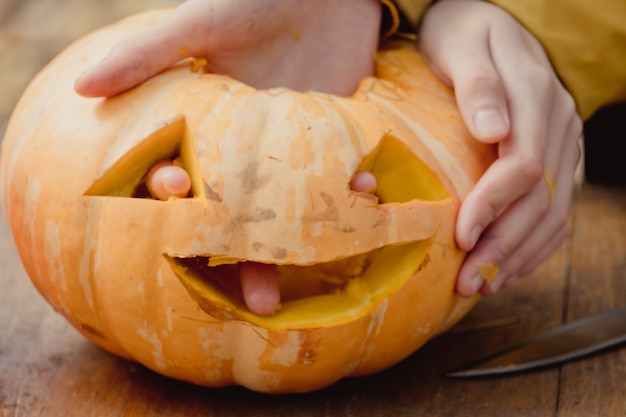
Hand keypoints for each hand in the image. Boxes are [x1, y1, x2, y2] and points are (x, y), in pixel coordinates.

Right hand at [75, 0, 382, 315]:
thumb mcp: (201, 23)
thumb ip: (147, 54)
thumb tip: (82, 87)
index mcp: (208, 132)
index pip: (185, 182)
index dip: (180, 206)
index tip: (181, 206)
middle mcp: (248, 152)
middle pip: (241, 217)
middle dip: (249, 259)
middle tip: (260, 300)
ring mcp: (292, 152)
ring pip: (292, 210)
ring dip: (305, 242)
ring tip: (318, 264)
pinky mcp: (334, 139)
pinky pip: (339, 176)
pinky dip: (352, 187)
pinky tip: (364, 193)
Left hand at [418, 0, 581, 296]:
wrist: (489, 23)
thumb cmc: (463, 33)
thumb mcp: (462, 45)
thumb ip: (478, 86)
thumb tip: (492, 132)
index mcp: (535, 96)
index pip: (523, 165)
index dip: (492, 205)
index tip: (460, 235)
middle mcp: (558, 125)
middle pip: (541, 198)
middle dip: (503, 244)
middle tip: (468, 282)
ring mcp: (562, 143)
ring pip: (553, 211)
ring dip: (518, 254)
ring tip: (484, 285)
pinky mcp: (556, 157)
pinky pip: (556, 209)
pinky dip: (535, 244)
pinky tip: (509, 267)